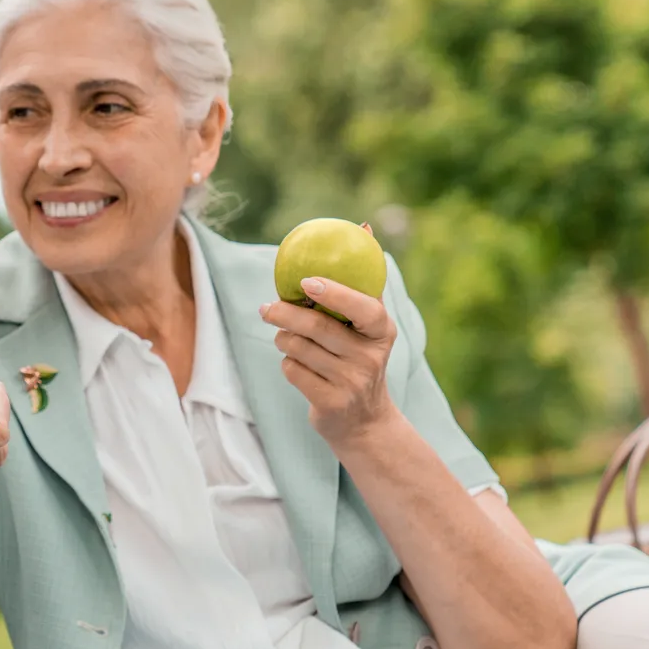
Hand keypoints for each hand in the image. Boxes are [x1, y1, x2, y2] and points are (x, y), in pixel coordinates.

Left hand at [259, 277, 397, 445]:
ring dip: (283, 339)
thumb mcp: (371, 326)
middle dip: (284, 313)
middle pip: (316, 326)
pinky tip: (297, 365)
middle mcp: (370, 357)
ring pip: (298, 348)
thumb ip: (364, 283)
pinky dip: (287, 364)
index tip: (306, 281)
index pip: (365, 308)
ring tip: (285, 339)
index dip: (335, 293)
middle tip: (266, 308)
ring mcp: (351, 382)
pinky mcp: (330, 402)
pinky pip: (292, 371)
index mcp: (382, 332)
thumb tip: (364, 226)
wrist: (364, 422)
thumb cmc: (360, 359)